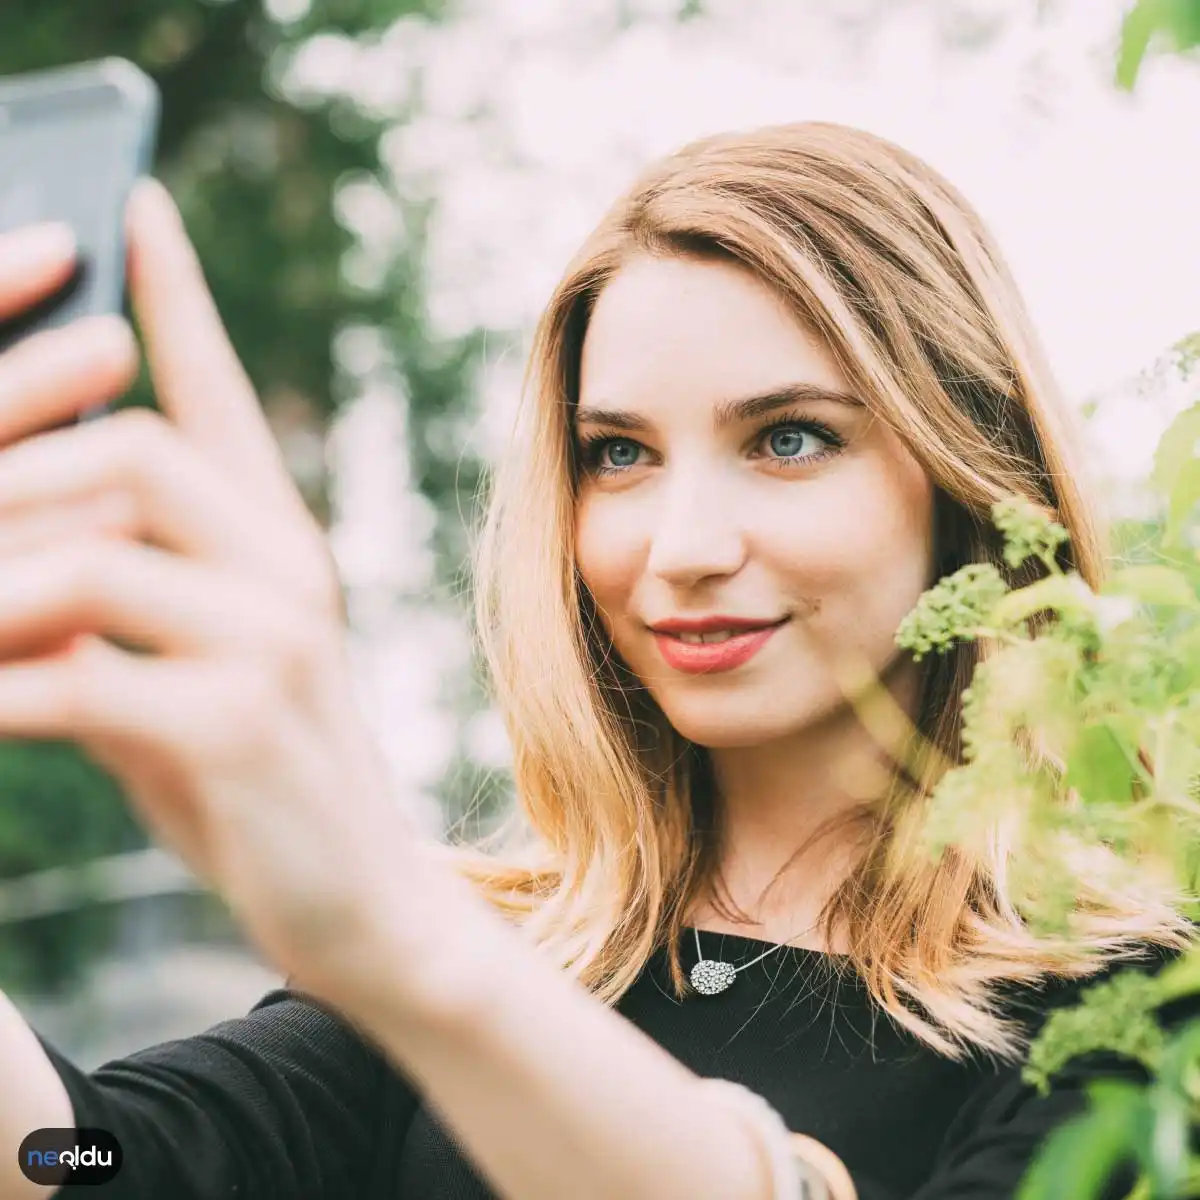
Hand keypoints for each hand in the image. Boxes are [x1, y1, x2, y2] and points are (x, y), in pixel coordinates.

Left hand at [0, 181, 438, 1005]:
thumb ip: (125, 596)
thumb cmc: (261, 778)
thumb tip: (20, 541)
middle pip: (126, 448)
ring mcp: (272, 642)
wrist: (361, 900)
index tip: (135, 203)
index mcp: (277, 544)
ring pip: (92, 551)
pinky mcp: (238, 724)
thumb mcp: (195, 665)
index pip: (218, 390)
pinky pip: (74, 675)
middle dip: (4, 469)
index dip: (175, 293)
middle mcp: (286, 569)